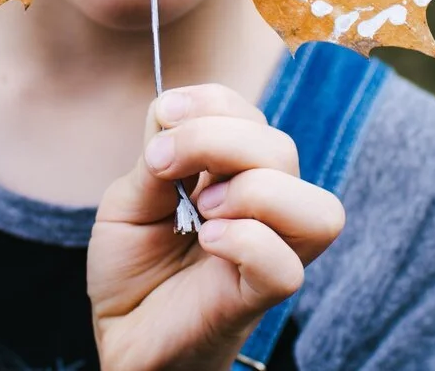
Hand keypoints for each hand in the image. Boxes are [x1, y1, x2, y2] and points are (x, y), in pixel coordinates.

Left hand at [88, 84, 345, 370]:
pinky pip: (287, 266)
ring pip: (315, 207)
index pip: (250, 112)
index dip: (211, 101)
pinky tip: (208, 241)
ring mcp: (270, 254)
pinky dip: (247, 241)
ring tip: (201, 210)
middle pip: (282, 149)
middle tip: (164, 167)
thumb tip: (173, 116)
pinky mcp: (259, 299)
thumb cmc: (133, 267)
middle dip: (217, 138)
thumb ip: (156, 157)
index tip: (163, 117)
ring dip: (253, 191)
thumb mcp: (129, 199)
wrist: (119, 333)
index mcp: (235, 173)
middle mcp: (265, 208)